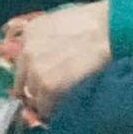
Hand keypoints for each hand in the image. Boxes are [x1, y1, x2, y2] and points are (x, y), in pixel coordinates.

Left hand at [12, 0, 112, 121]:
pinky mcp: (48, 87)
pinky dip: (55, 111)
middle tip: (55, 92)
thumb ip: (48, 40)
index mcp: (30, 33)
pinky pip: (46, 109)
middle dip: (37, 88)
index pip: (22, 63)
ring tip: (65, 98)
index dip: (33, 73)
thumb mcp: (62, 22)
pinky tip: (67, 105)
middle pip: (23, 82)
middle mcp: (27, 52)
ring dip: (47, 100)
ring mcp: (35, 70)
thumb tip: (49, 58)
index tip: (44, 79)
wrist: (110, 30)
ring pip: (34, 97)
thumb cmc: (94, 24)